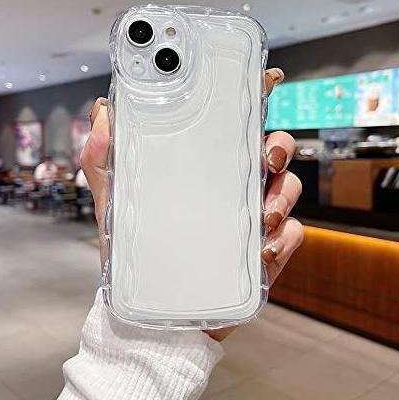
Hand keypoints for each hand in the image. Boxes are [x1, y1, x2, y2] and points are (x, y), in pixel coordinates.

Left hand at [81, 67, 304, 340]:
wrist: (152, 320)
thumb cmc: (137, 257)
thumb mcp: (115, 205)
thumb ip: (104, 159)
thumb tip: (103, 111)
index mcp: (204, 167)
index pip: (235, 124)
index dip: (256, 96)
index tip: (266, 79)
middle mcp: (233, 187)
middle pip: (275, 149)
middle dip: (280, 146)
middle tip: (266, 159)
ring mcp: (254, 220)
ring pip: (290, 187)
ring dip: (283, 196)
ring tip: (261, 218)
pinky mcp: (267, 253)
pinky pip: (295, 235)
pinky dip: (286, 237)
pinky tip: (263, 250)